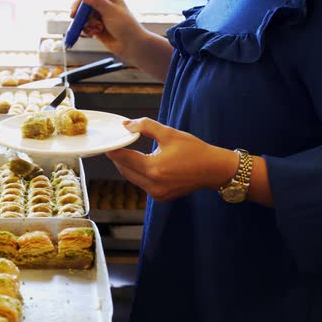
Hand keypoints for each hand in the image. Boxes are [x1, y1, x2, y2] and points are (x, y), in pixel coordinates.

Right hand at [70, 0, 143, 59]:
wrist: (131, 46)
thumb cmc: (125, 26)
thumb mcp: (109, 11)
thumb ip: (95, 0)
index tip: (77, 2)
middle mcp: (104, 4)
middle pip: (85, 3)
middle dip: (80, 11)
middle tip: (73, 16)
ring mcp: (100, 16)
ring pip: (84, 15)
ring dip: (87, 22)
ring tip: (97, 28)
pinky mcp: (97, 27)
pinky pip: (85, 25)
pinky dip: (87, 29)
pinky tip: (94, 33)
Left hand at [106, 118, 239, 200]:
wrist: (214, 170)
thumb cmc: (195, 150)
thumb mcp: (169, 134)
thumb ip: (145, 127)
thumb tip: (127, 125)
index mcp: (154, 168)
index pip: (124, 159)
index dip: (113, 150)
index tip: (107, 144)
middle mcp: (153, 184)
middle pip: (125, 171)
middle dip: (119, 159)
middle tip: (116, 147)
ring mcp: (157, 193)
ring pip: (133, 179)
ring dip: (129, 167)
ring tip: (128, 154)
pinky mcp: (161, 197)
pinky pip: (143, 184)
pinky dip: (140, 175)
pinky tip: (143, 164)